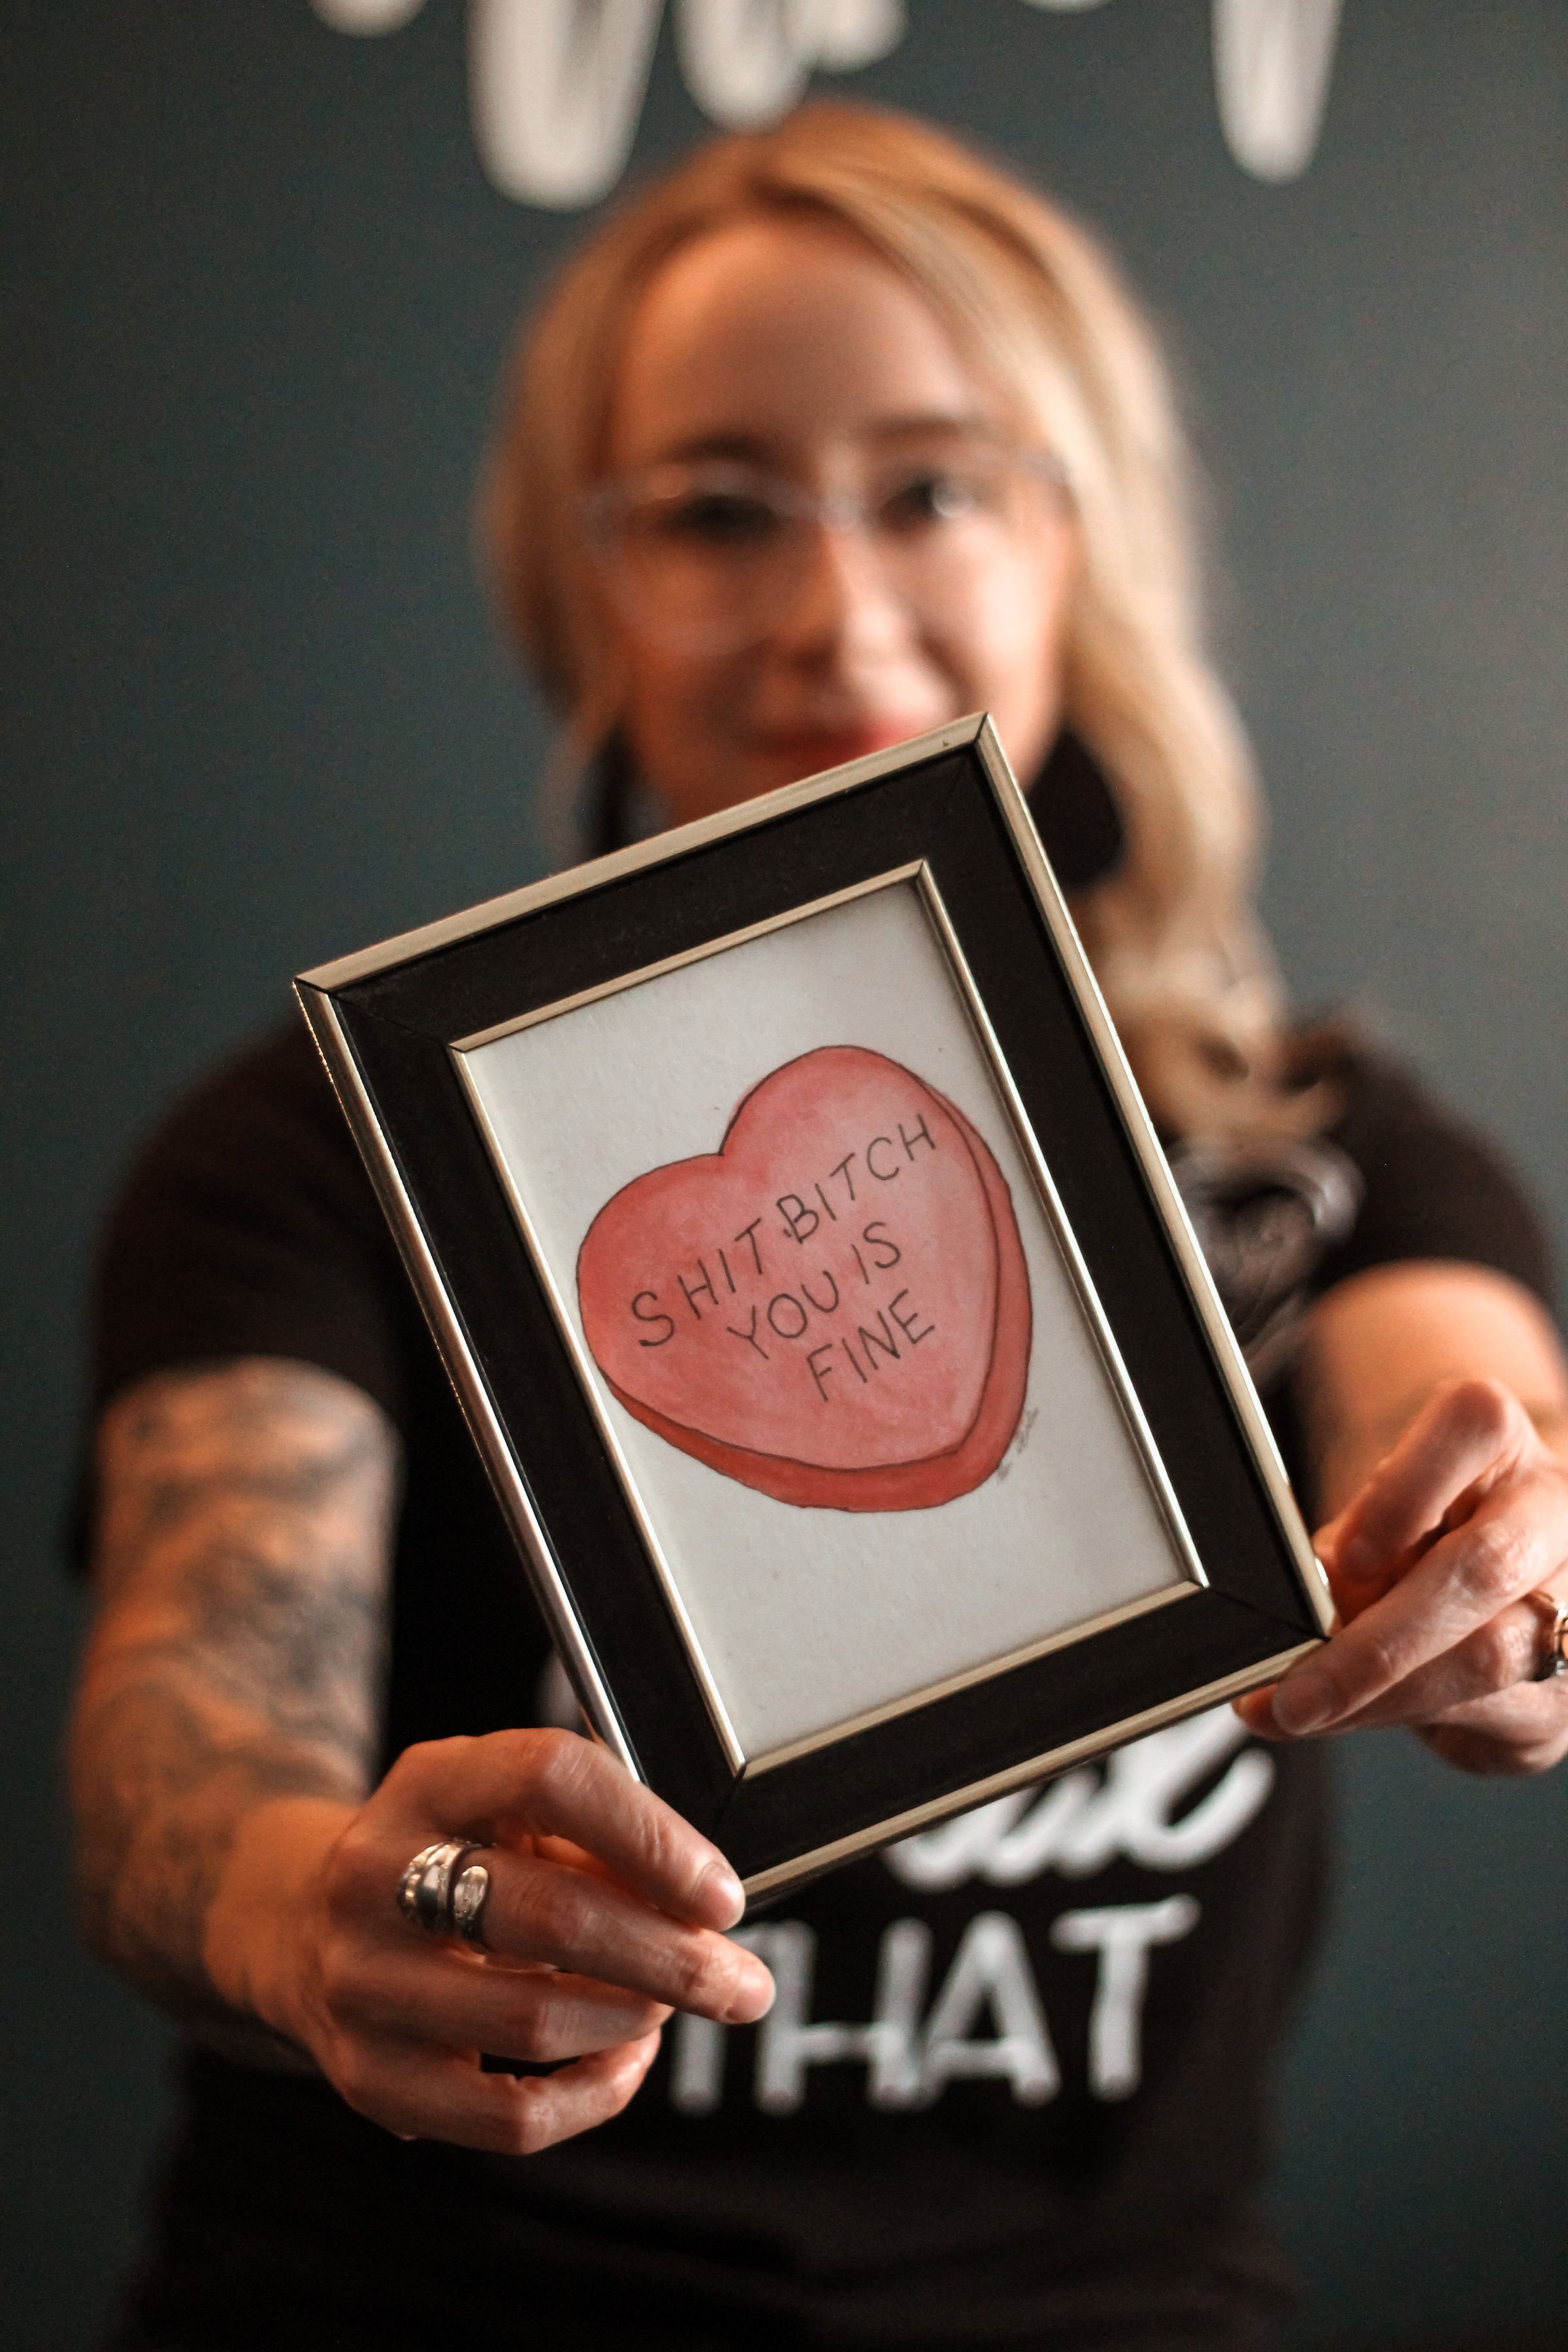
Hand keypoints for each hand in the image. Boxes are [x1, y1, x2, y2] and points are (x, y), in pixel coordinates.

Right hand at [210, 1727, 773, 2152]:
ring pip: (534, 2020)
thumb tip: (702, 1908)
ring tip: (670, 2007)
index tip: (720, 1892)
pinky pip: (507, 2116)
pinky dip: (591, 2096)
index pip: (550, 1778)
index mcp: (429, 1781)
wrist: (297, 1920)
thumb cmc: (447, 1856)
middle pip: (551, 1915)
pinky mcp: (366, 2076)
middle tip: (740, 1981)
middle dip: (672, 1957)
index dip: (651, 1836)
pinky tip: (623, 2060)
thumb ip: (597, 1841)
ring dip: (634, 2022)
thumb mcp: (505, 1809)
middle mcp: (377, 1874)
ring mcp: (362, 1981)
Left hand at [1236, 1379, 1567, 1773]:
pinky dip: (1399, 1720)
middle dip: (1380, 1643)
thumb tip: (1302, 1610)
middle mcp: (1555, 1513)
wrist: (1502, 1582)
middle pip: (1485, 1566)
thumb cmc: (1426, 1534)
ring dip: (1378, 1698)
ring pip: (1489, 1659)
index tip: (1346, 1557)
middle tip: (1298, 1690)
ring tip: (1300, 1709)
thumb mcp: (1380, 1517)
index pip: (1471, 1427)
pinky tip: (1350, 1718)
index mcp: (1502, 1446)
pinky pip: (1486, 1717)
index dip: (1404, 1491)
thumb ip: (1348, 1549)